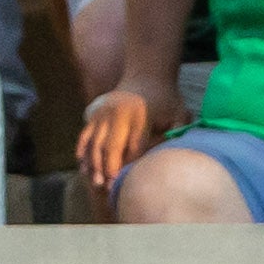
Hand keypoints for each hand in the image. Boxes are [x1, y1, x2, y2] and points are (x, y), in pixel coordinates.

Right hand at [78, 79, 182, 193]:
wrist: (147, 74)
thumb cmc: (167, 100)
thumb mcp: (180, 113)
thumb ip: (180, 133)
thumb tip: (179, 155)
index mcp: (138, 114)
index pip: (134, 147)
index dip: (131, 167)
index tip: (130, 184)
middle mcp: (116, 112)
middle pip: (109, 146)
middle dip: (109, 169)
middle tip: (108, 189)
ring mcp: (101, 111)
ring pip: (93, 142)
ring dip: (93, 164)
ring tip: (95, 183)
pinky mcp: (93, 111)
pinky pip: (85, 134)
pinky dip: (83, 151)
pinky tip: (84, 167)